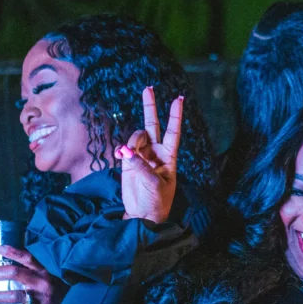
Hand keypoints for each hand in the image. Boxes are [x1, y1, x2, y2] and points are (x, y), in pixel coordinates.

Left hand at [0, 245, 62, 303]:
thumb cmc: (60, 288)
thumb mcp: (54, 274)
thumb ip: (39, 267)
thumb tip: (18, 259)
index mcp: (46, 270)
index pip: (29, 257)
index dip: (13, 252)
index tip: (0, 248)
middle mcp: (42, 282)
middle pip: (15, 273)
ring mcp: (40, 297)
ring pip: (13, 295)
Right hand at [115, 86, 182, 223]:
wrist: (142, 215)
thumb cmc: (155, 202)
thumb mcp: (154, 185)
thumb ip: (141, 166)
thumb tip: (127, 152)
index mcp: (169, 157)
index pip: (173, 132)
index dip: (175, 116)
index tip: (179, 98)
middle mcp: (156, 152)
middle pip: (152, 124)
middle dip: (150, 107)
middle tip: (148, 88)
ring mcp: (142, 156)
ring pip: (136, 137)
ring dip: (132, 142)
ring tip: (129, 156)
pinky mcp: (128, 162)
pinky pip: (125, 148)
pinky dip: (123, 150)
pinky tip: (123, 157)